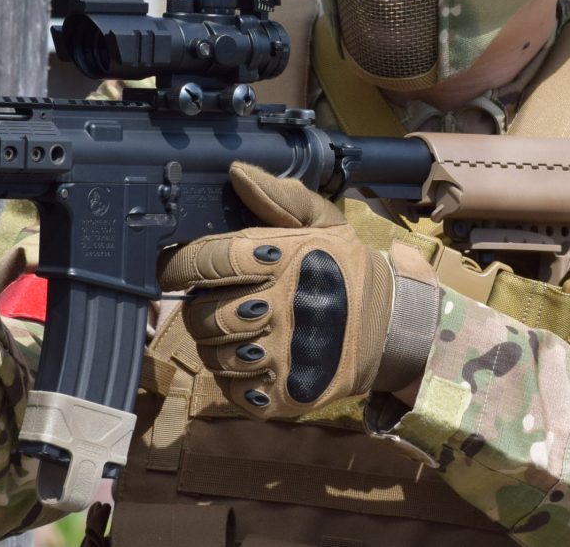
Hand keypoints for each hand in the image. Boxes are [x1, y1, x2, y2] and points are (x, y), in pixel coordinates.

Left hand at [160, 162, 438, 418]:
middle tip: (218, 302)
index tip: (175, 269)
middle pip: (201, 314)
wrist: (394, 329)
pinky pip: (232, 390)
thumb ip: (278, 196)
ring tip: (242, 331)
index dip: (180, 265)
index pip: (206, 262)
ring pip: (212, 356)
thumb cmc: (347, 270)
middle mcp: (279, 308)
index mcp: (283, 260)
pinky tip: (258, 360)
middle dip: (201, 308)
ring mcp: (281, 357)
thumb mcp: (324, 223)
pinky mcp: (284, 397)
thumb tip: (236, 171)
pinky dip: (236, 378)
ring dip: (218, 344)